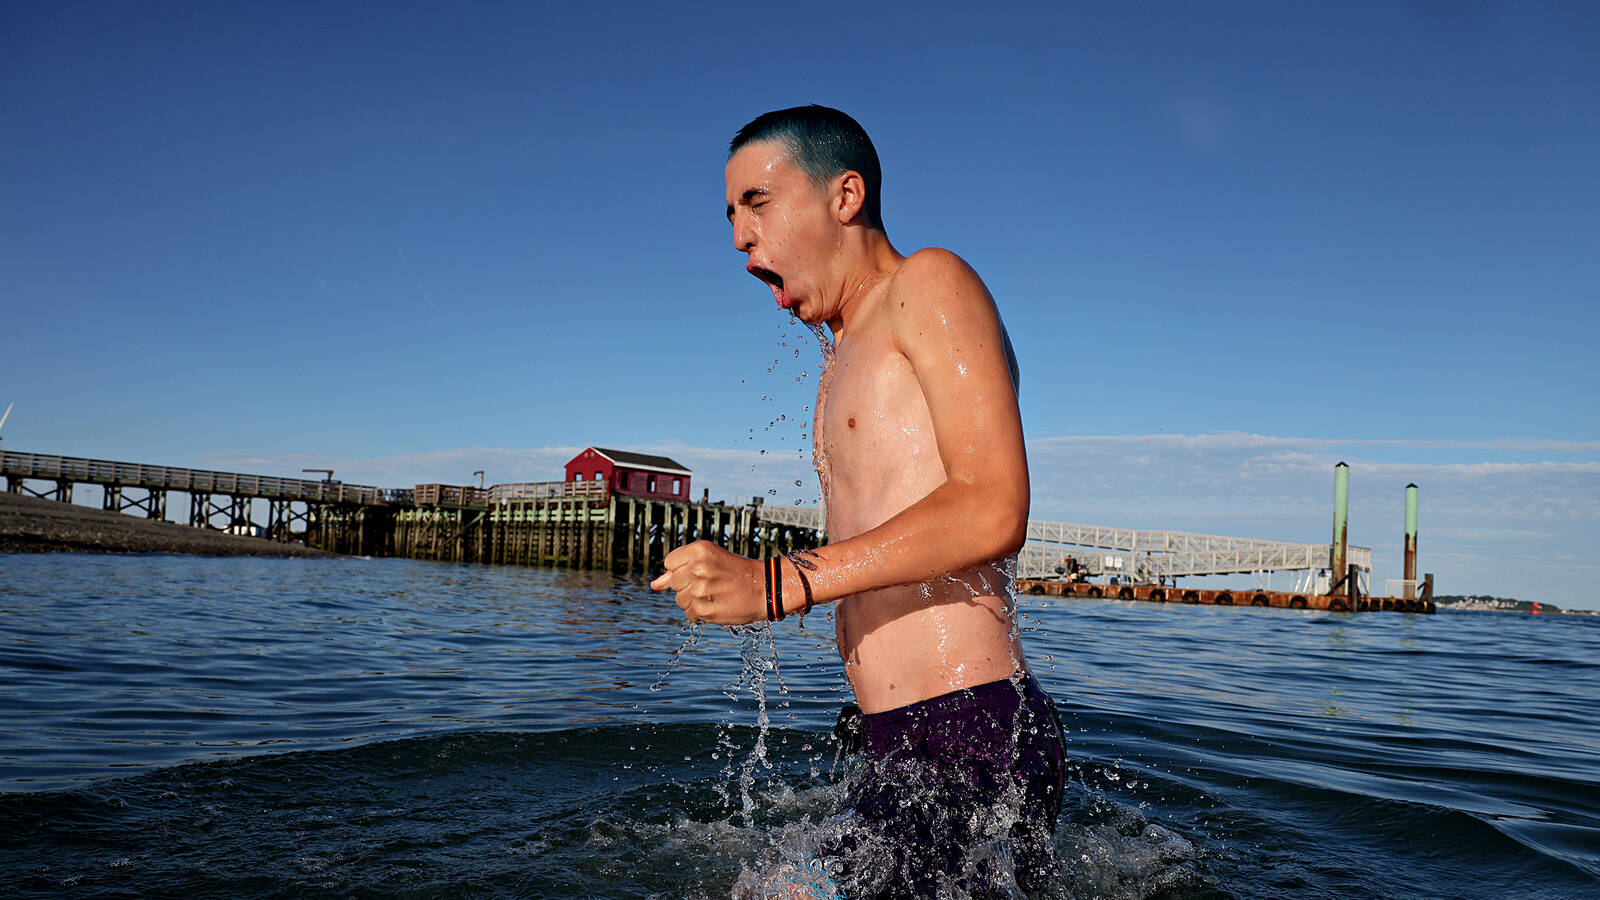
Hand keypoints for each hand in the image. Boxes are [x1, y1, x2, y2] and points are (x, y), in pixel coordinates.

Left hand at [649, 541, 764, 624]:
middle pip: (673, 583)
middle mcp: (698, 567)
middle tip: (711, 583)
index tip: (700, 570)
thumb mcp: (709, 561)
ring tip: (714, 594)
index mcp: (699, 550)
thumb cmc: (736, 572)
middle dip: (687, 585)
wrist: (764, 588)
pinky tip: (715, 605)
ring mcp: (701, 589)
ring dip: (693, 600)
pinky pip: (689, 614)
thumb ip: (677, 571)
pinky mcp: (705, 609)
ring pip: (679, 600)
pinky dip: (700, 613)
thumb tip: (653, 585)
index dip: (682, 569)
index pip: (669, 563)